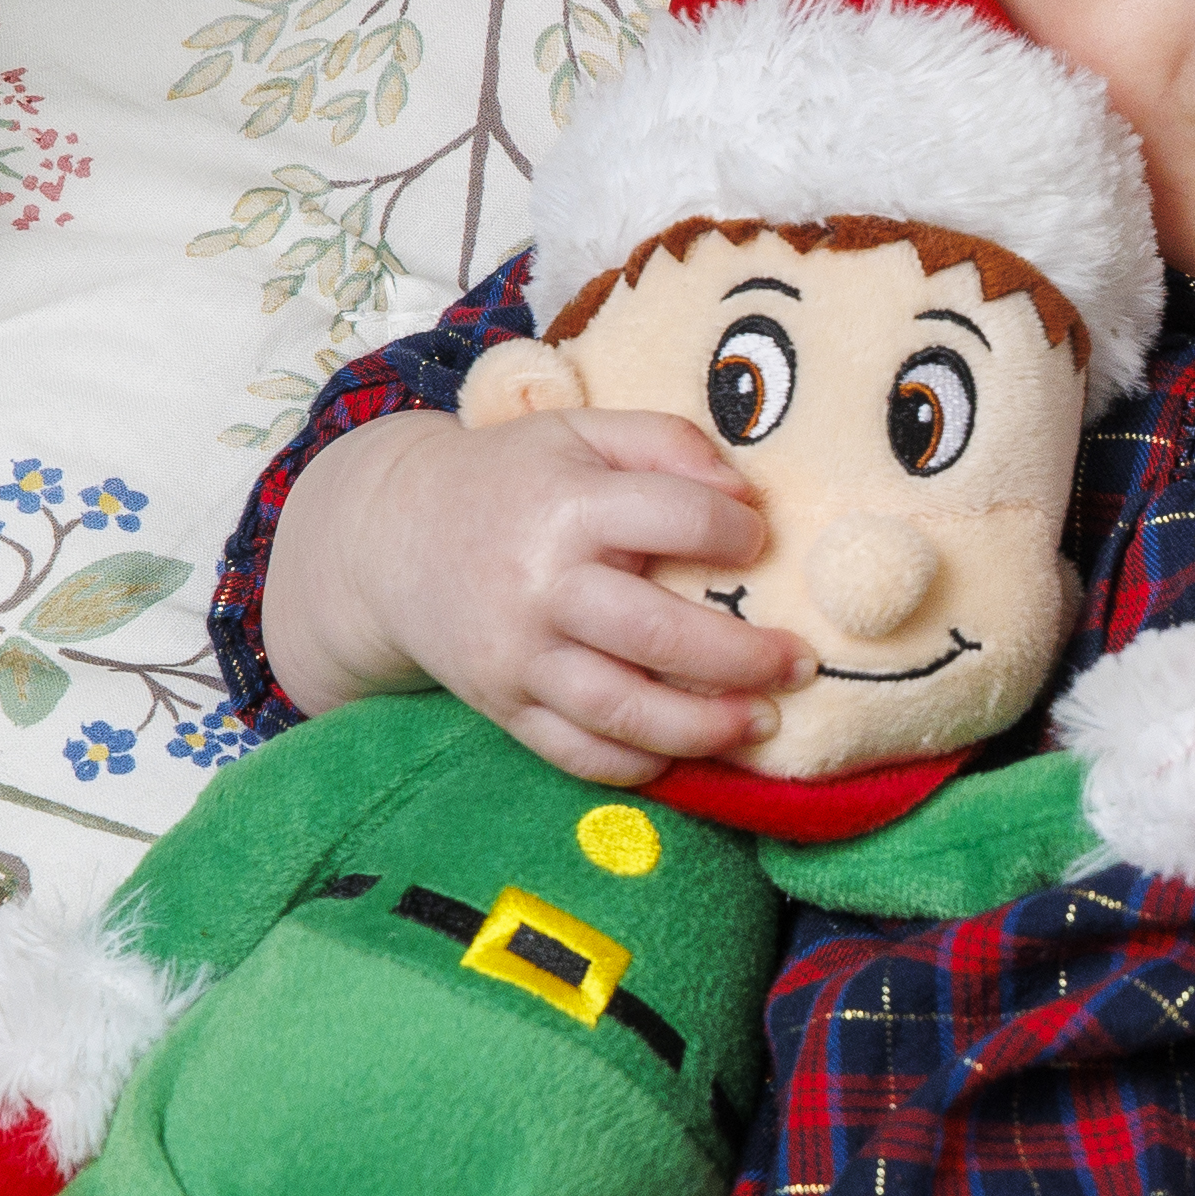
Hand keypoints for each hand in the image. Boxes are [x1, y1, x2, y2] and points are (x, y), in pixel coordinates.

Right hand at [257, 405, 808, 781]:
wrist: (394, 537)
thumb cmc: (514, 481)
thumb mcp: (583, 431)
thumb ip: (668, 443)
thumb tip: (747, 495)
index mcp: (567, 505)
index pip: (677, 518)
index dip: (736, 530)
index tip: (759, 542)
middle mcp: (542, 587)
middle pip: (659, 634)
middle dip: (745, 657)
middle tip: (799, 663)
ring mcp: (520, 657)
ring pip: (623, 711)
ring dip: (705, 727)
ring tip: (763, 723)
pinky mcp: (503, 708)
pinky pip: (577, 754)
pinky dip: (637, 764)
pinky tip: (686, 753)